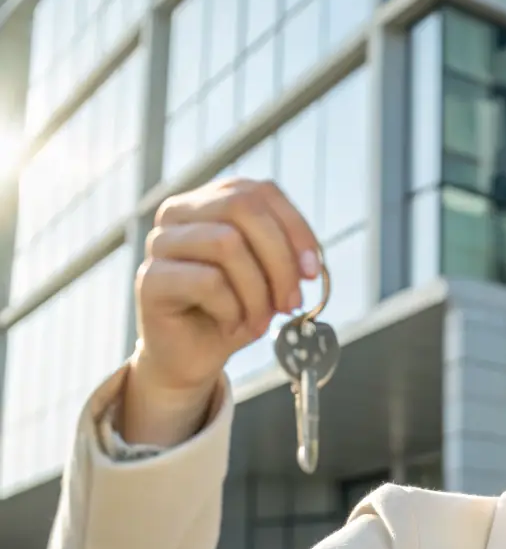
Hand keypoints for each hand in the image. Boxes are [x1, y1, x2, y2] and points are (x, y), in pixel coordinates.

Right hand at [121, 178, 320, 444]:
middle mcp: (179, 212)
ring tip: (259, 322)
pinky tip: (230, 326)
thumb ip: (286, 255)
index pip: (260, 192)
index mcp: (211, 200)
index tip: (313, 271)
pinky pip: (208, 282)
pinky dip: (233, 310)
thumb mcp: (269, 278)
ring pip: (226, 243)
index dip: (295, 228)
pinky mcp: (149, 279)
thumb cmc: (232, 311)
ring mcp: (160, 242)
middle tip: (291, 302)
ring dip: (257, 292)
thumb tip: (308, 260)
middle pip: (243, 208)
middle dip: (280, 260)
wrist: (192, 356)